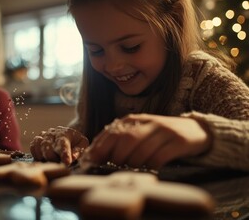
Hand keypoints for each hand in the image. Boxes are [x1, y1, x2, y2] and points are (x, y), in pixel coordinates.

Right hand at [30, 126, 88, 165]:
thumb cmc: (76, 141)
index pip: (63, 143)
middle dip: (51, 157)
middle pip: (47, 145)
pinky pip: (33, 146)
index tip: (67, 163)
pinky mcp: (37, 140)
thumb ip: (79, 150)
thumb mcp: (83, 144)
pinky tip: (41, 159)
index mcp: (65, 133)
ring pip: (38, 145)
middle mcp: (52, 133)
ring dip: (42, 156)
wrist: (68, 133)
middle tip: (58, 163)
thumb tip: (72, 157)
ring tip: (49, 161)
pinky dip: (35, 154)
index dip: (64, 154)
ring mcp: (44, 135)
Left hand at [80, 114, 211, 168]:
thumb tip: (95, 155)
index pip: (112, 132)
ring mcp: (164, 131)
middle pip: (126, 139)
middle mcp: (148, 122)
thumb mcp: (139, 132)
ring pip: (142, 149)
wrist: (195, 130)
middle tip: (114, 166)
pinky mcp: (179, 141)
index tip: (91, 160)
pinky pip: (161, 156)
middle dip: (116, 156)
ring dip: (133, 162)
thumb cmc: (159, 136)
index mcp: (135, 119)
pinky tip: (149, 168)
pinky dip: (151, 165)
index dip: (100, 147)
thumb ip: (120, 140)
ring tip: (131, 168)